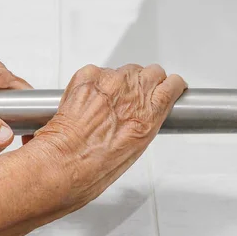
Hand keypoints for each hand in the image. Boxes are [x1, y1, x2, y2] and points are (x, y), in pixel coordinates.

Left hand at [29, 64, 186, 209]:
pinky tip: (89, 101)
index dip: (169, 86)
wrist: (64, 162)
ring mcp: (110, 80)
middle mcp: (132, 90)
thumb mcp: (137, 147)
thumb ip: (147, 121)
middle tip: (133, 99)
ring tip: (106, 105)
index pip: (172, 83)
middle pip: (151, 72)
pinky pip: (98, 72)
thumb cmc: (96, 165)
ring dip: (119, 84)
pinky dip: (95, 83)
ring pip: (124, 70)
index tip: (166, 88)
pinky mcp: (88, 75)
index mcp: (149, 111)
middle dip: (145, 83)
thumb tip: (145, 115)